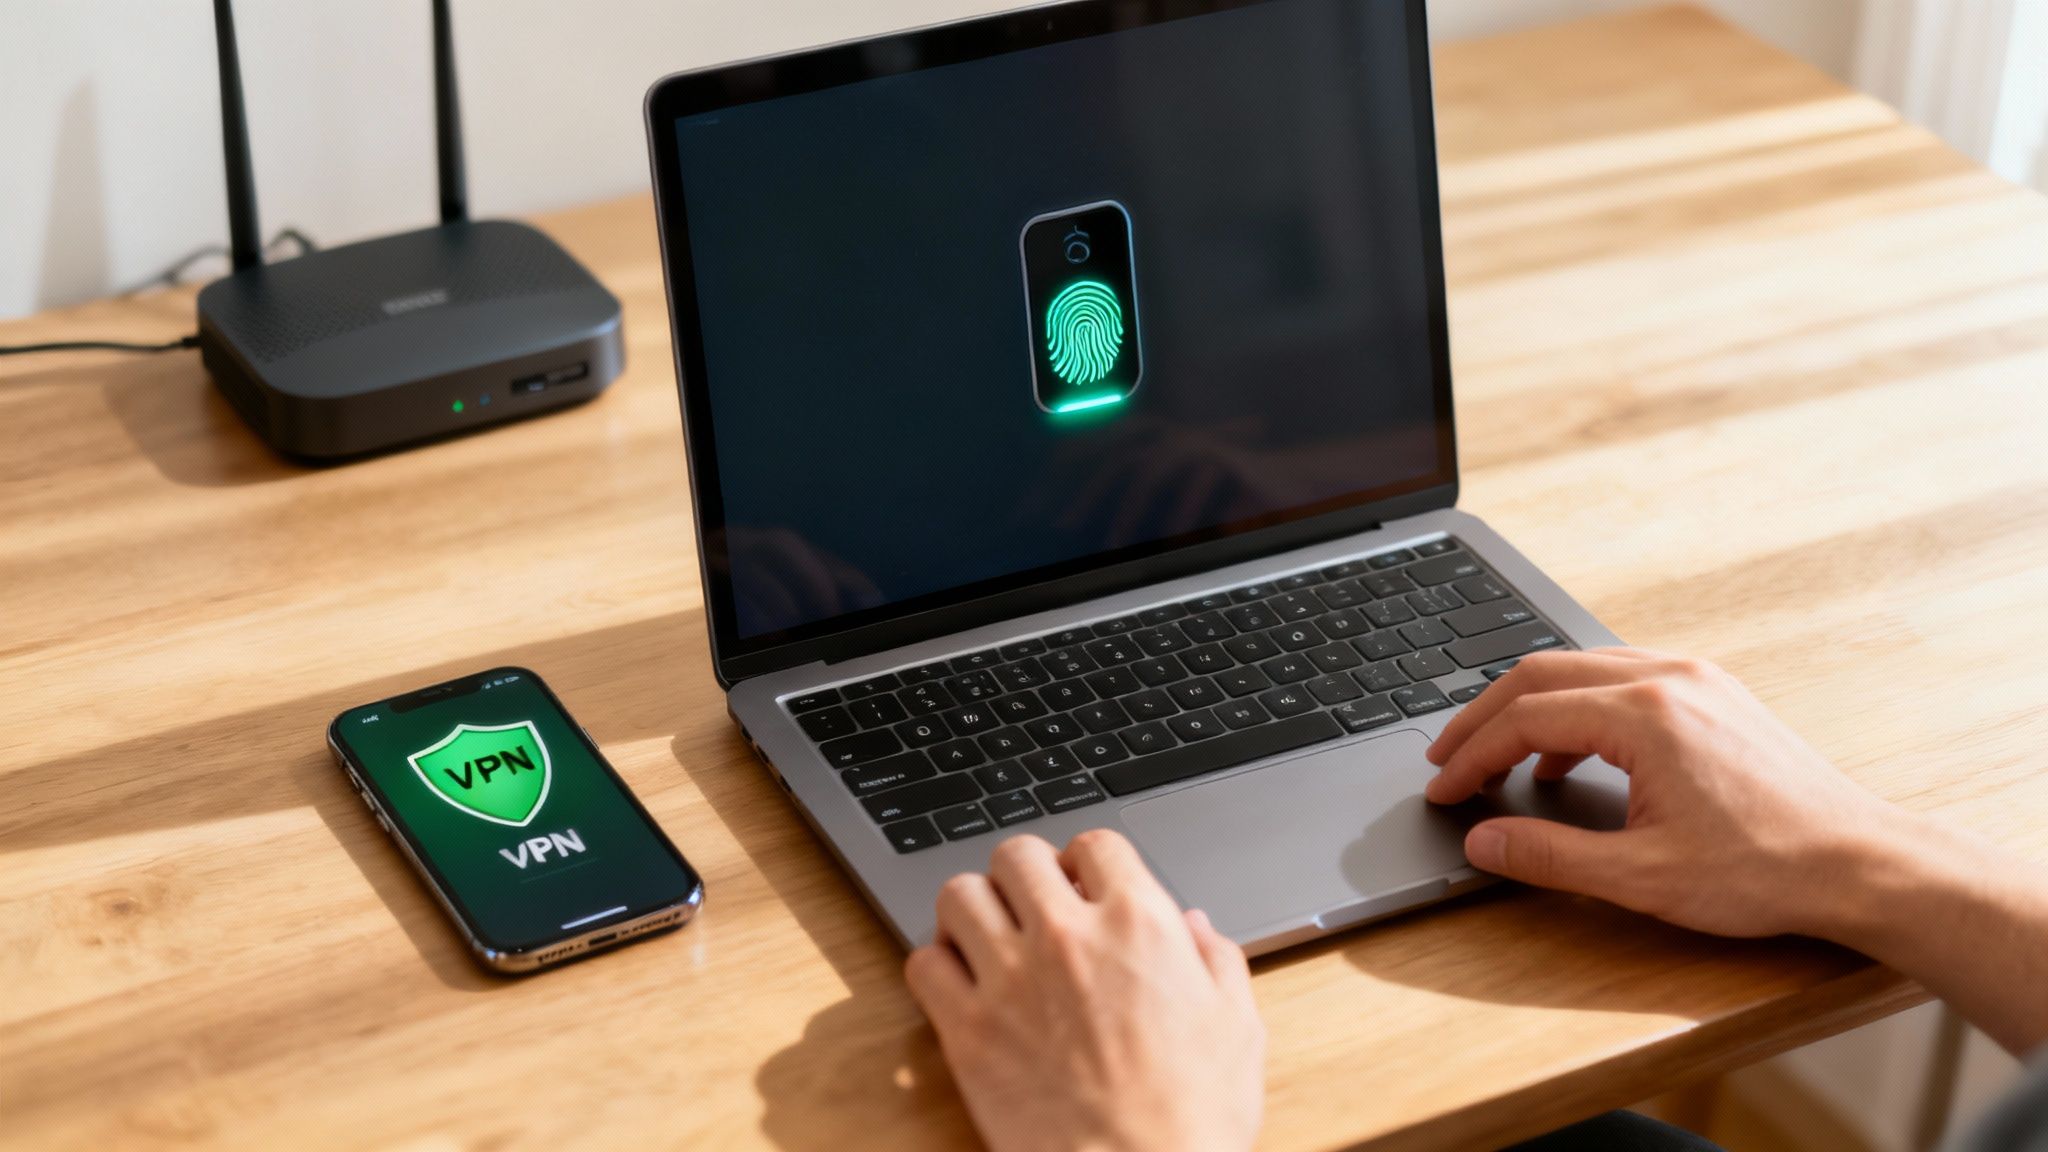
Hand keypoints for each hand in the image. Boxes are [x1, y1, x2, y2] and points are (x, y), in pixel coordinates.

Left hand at [903, 830, 1263, 1151]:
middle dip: (1026, 873)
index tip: (1085, 883)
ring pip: (959, 894)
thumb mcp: (1237, 1027)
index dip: (1089, 861)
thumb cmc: (1192, 1118)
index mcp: (1138, 925)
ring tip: (990, 934)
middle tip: (1033, 903)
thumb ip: (1217, 960)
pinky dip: (937, 964)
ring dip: (974, 907)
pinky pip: (924, 962)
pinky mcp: (967, 1030)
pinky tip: (962, 982)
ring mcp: (1010, 980)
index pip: (1095, 844)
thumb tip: (1195, 925)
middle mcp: (1068, 937)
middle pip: (1017, 854)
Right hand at [1423, 648, 1908, 940]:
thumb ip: (1550, 855)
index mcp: (1645, 714)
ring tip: (1498, 755)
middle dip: (1484, 716)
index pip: (1525, 716)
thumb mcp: (1642, 877)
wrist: (1859, 862)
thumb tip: (1482, 842)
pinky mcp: (1715, 693)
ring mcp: (1696, 679)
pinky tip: (1571, 753)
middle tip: (1448, 758)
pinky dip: (1578, 707)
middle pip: (1543, 672)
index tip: (1443, 788)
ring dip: (1530, 706)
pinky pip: (1622, 678)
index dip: (1472, 755)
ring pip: (1582, 667)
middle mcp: (1669, 678)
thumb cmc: (1765, 870)